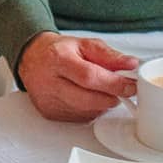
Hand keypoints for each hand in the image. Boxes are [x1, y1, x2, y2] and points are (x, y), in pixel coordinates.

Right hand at [16, 32, 138, 121]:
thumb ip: (109, 55)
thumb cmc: (58, 52)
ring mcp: (48, 100)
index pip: (90, 77)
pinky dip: (90, 110)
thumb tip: (131, 65)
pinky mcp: (49, 113)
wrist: (32, 58)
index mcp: (58, 59)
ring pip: (86, 111)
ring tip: (101, 90)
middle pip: (88, 99)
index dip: (114, 84)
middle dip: (111, 97)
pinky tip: (87, 97)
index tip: (130, 85)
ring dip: (102, 104)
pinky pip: (79, 118)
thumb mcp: (84, 44)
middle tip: (122, 91)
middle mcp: (50, 82)